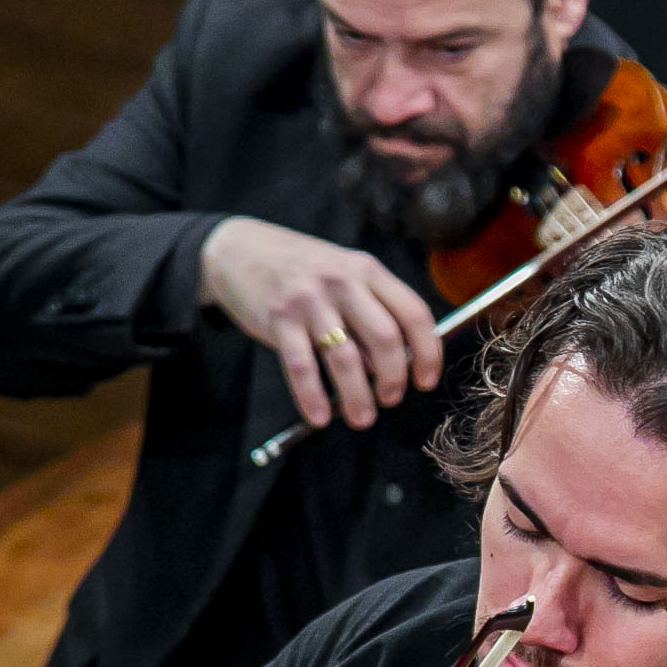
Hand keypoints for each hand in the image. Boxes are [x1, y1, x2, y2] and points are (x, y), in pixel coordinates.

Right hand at [198, 216, 441, 431]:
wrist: (238, 248)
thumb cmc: (302, 270)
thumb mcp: (345, 273)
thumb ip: (372, 308)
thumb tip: (400, 363)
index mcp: (368, 270)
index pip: (414, 314)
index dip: (428, 353)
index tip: (426, 381)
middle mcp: (343, 281)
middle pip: (385, 339)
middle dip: (394, 378)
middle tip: (390, 399)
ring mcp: (309, 299)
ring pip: (345, 358)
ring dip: (358, 396)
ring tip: (362, 418)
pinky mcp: (278, 318)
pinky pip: (301, 366)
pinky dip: (312, 397)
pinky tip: (320, 416)